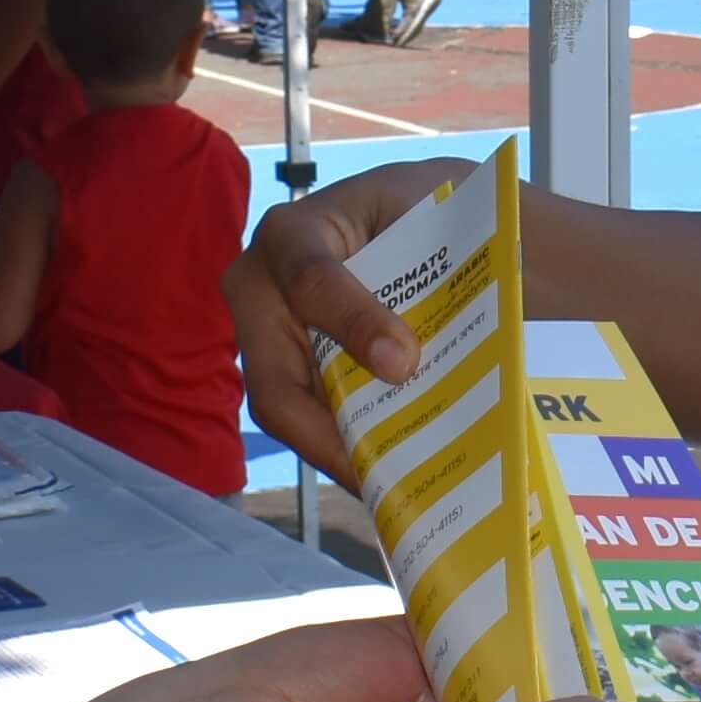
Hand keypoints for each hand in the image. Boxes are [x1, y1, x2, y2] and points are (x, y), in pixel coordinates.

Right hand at [230, 157, 475, 485]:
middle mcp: (259, 292)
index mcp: (292, 233)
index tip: (403, 363)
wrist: (422, 221)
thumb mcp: (432, 211)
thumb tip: (440, 348)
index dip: (353, 325)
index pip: (309, 282)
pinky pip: (309, 427)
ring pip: (289, 417)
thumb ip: (438, 260)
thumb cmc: (423, 209)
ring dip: (345, 455)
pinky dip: (351, 453)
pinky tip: (394, 480)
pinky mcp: (291, 379)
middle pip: (276, 383)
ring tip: (398, 492)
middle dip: (334, 431)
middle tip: (391, 472)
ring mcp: (268, 343)